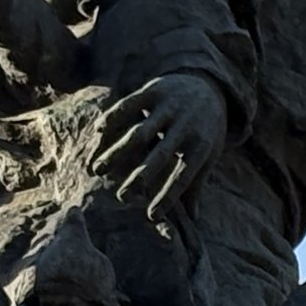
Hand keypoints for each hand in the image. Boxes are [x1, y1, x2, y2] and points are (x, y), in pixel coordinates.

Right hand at [92, 74, 226, 219]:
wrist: (207, 86)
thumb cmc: (204, 131)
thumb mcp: (208, 156)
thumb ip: (196, 185)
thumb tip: (194, 219)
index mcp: (201, 146)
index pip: (183, 177)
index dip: (168, 197)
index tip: (152, 217)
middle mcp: (186, 126)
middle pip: (160, 156)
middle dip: (139, 177)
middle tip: (120, 197)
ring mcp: (170, 107)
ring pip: (140, 133)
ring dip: (117, 152)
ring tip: (97, 170)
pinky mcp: (154, 90)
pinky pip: (130, 105)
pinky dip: (113, 117)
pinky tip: (98, 132)